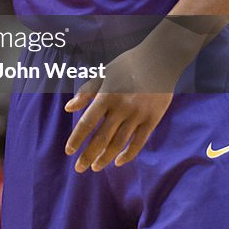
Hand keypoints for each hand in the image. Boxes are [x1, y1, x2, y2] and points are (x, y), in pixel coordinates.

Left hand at [64, 44, 174, 172]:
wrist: (160, 60)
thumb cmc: (127, 64)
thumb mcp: (104, 73)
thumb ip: (86, 92)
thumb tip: (69, 108)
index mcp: (107, 96)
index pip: (88, 122)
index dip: (77, 139)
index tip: (68, 152)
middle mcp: (121, 108)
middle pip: (102, 138)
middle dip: (88, 155)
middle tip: (79, 169)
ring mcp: (138, 115)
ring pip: (119, 144)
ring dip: (106, 158)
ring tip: (95, 167)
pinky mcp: (152, 120)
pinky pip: (139, 142)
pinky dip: (128, 154)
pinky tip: (118, 162)